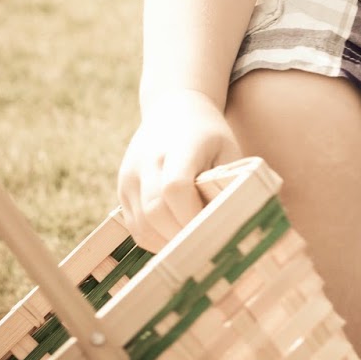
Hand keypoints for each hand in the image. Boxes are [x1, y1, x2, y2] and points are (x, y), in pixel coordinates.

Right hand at [117, 88, 240, 251]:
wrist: (172, 109)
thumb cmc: (209, 134)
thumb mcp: (228, 149)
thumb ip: (230, 182)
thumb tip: (238, 223)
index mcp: (178, 146)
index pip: (175, 187)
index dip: (192, 215)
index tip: (214, 231)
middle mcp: (146, 161)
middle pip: (155, 211)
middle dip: (182, 236)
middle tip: (208, 250)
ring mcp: (130, 176)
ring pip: (142, 225)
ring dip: (168, 244)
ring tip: (195, 248)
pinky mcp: (122, 189)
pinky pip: (135, 227)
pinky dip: (156, 240)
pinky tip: (177, 240)